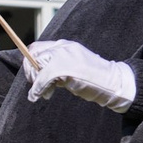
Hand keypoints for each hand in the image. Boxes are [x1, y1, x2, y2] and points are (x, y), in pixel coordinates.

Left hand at [22, 39, 136, 111]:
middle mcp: (63, 47)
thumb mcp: (72, 66)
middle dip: (30, 72)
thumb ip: (56, 66)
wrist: (112, 81)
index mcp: (65, 45)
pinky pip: (42, 78)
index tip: (33, 75)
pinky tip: (38, 96)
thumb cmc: (92, 77)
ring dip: (35, 82)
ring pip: (37, 66)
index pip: (38, 48)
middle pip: (34, 55)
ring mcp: (63, 56)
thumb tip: (37, 73)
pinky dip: (37, 89)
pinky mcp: (63, 67)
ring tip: (45, 93)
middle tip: (36, 86)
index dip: (30, 61)